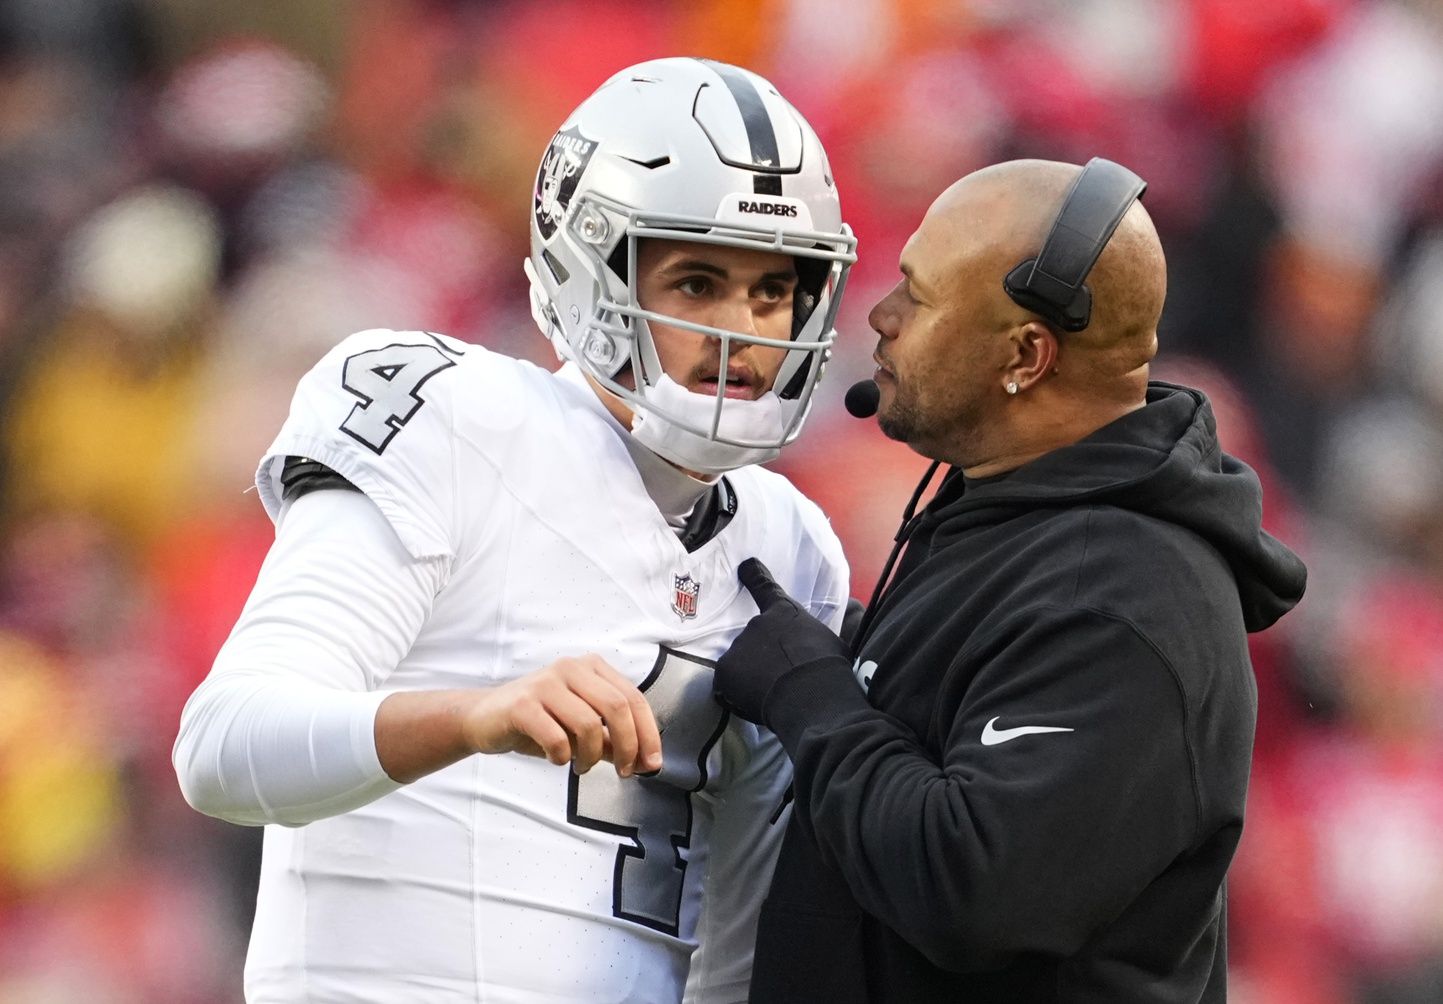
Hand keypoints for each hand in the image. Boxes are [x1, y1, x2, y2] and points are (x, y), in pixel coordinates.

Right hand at [464, 655, 662, 776]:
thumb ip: (610, 738)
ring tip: (581, 766)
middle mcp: (570, 668)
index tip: (651, 764)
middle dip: (628, 746)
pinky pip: (556, 737)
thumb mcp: (579, 727)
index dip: (648, 734)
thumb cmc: (537, 721)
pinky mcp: (522, 704)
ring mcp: (545, 683)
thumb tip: (644, 760)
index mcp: (591, 667)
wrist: (482, 718)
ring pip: (588, 724)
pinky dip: (562, 756)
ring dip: (591, 756)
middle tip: (624, 772)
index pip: (633, 698)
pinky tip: (556, 759)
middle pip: (617, 707)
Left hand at [715, 558, 849, 724]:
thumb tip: (832, 630)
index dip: (754, 575)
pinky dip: (739, 692)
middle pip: (756, 639)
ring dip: (753, 673)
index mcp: (784, 612)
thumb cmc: (830, 666)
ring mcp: (739, 645)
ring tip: (774, 692)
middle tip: (783, 676)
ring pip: (743, 661)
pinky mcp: (726, 669)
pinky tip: (759, 701)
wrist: (811, 693)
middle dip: (765, 655)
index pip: (764, 587)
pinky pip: (730, 683)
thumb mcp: (832, 641)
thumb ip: (818, 635)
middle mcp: (757, 624)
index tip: (746, 566)